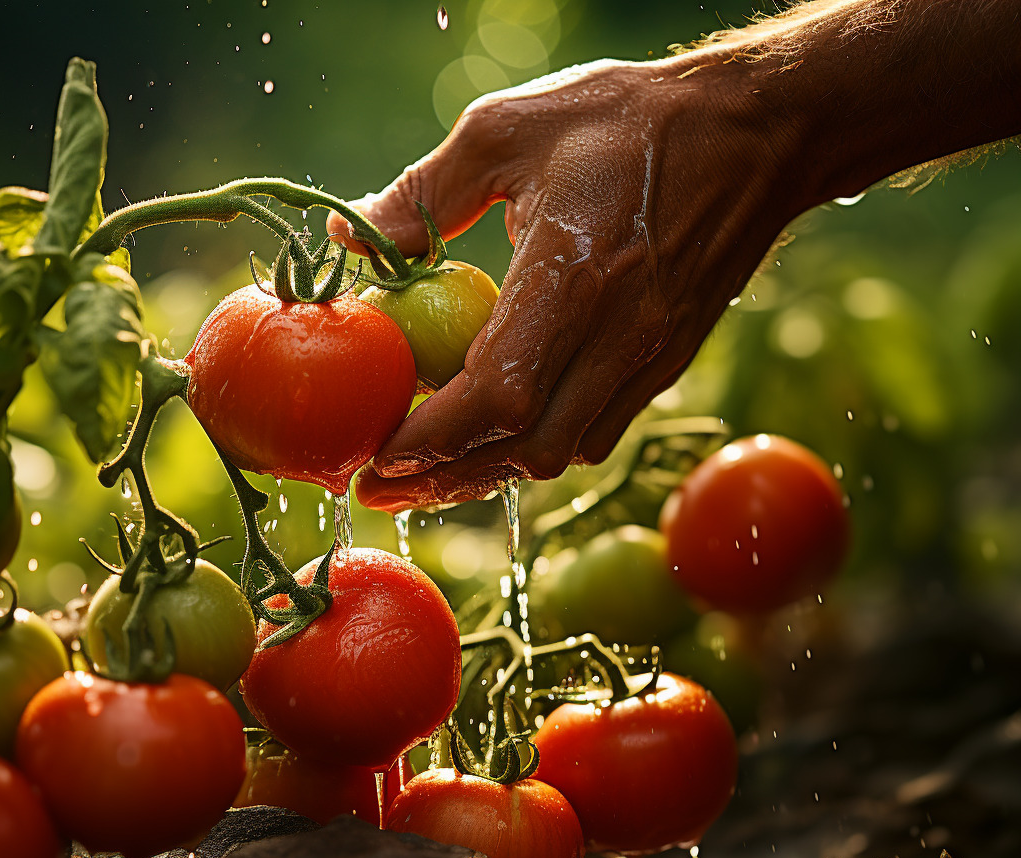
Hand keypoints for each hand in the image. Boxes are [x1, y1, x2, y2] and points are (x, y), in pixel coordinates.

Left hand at [329, 56, 801, 511]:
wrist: (757, 131)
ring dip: (487, 473)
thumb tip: (349, 234)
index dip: (432, 439)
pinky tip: (496, 438)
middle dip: (444, 480)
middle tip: (377, 489)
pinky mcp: (666, 362)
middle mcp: (620, 332)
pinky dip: (536, 448)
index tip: (376, 454)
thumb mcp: (508, 128)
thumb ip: (423, 192)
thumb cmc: (627, 120)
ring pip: (561, 453)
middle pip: (526, 446)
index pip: (498, 393)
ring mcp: (650, 356)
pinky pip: (595, 432)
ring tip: (423, 476)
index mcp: (575, 273)